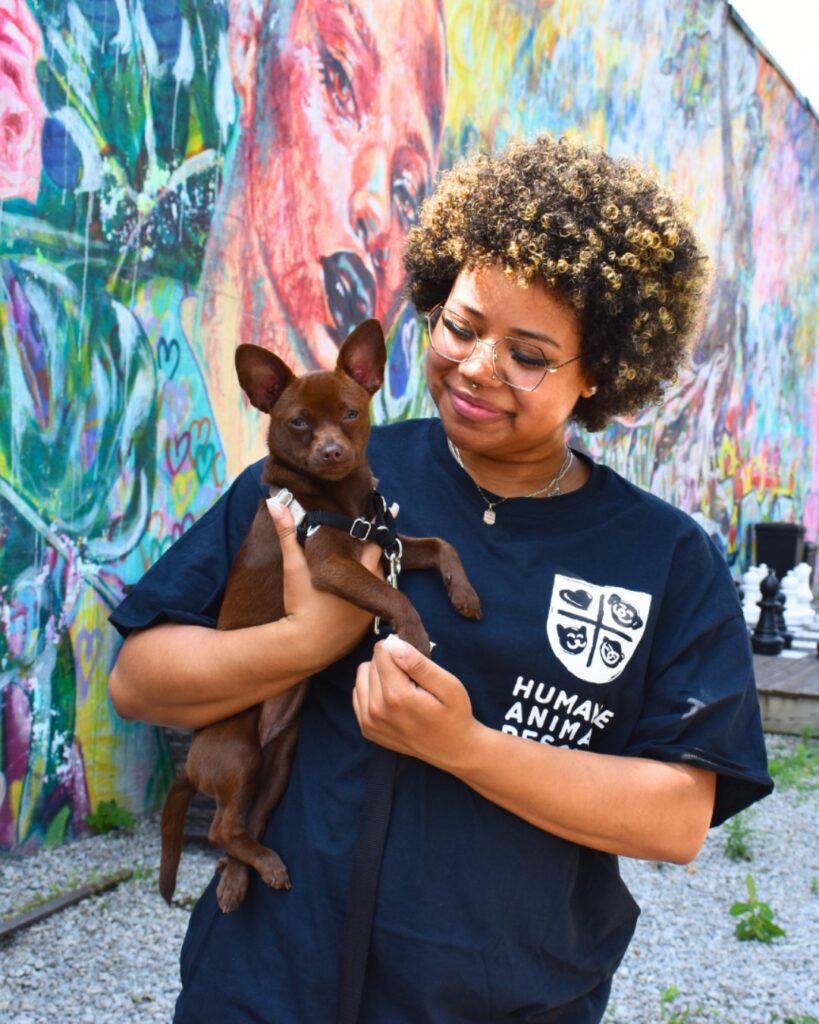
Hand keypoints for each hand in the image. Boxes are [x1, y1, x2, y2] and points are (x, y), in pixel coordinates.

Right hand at [266, 498, 382, 667]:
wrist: (304, 645)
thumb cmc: (300, 604)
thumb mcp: (294, 567)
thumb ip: (288, 533)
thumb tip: (274, 501)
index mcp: (357, 568)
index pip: (374, 540)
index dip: (375, 526)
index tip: (390, 508)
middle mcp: (371, 585)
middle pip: (377, 558)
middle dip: (371, 548)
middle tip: (366, 536)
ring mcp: (373, 605)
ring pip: (377, 578)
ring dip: (369, 569)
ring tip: (357, 561)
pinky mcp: (369, 622)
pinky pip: (373, 600)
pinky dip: (367, 591)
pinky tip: (355, 587)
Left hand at [352, 634, 482, 770]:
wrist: (453, 750)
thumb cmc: (454, 714)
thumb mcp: (449, 686)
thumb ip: (419, 664)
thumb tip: (393, 644)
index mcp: (397, 696)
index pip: (382, 652)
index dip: (398, 648)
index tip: (413, 657)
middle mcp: (377, 709)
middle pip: (371, 663)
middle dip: (389, 661)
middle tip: (411, 675)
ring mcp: (369, 722)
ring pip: (362, 676)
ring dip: (379, 674)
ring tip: (402, 684)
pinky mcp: (366, 729)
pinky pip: (358, 693)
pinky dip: (372, 689)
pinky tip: (392, 697)